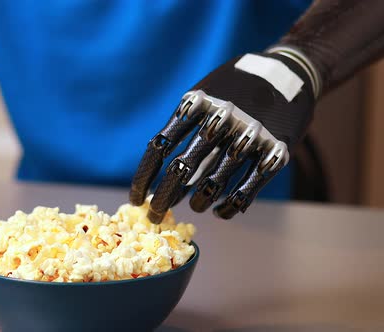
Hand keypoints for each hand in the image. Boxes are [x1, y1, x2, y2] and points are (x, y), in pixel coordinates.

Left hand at [130, 50, 318, 222]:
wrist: (290, 71)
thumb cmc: (234, 89)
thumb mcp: (204, 93)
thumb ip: (183, 125)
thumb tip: (159, 173)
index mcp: (196, 104)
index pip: (160, 147)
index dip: (144, 178)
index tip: (135, 199)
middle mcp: (220, 119)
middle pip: (181, 169)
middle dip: (163, 199)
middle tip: (156, 216)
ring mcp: (249, 136)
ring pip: (213, 184)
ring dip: (198, 203)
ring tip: (194, 208)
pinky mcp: (276, 152)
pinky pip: (247, 190)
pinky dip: (229, 207)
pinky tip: (220, 212)